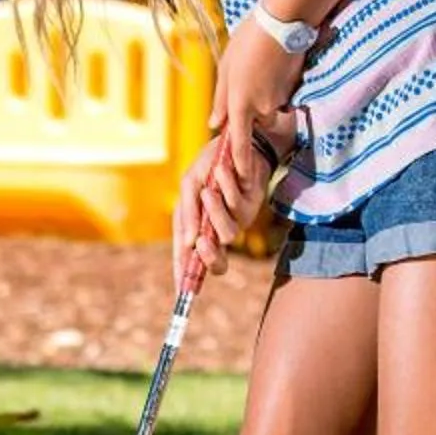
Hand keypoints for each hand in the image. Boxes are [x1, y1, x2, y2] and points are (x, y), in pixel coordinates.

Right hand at [172, 140, 254, 288]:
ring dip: (215, 212)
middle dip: (209, 256)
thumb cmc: (208, 163)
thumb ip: (186, 213)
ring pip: (228, 234)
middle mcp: (219, 230)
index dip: (187, 279)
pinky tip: (222, 171)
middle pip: (218, 263)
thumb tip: (187, 243)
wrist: (237, 139)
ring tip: (207, 191)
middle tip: (200, 243)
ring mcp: (237, 219)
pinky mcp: (253, 204)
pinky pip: (238, 205)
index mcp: (199, 229)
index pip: (193, 262)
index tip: (182, 295)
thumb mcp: (189, 184)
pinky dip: (226, 188)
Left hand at [209, 13, 301, 206]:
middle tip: (250, 88)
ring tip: (261, 70)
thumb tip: (215, 124)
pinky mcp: (293, 90)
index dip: (239, 163)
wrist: (283, 21)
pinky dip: (276, 89)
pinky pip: (281, 99)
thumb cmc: (248, 42)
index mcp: (239, 103)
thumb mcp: (226, 69)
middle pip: (256, 125)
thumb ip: (221, 100)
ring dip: (264, 99)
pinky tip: (272, 68)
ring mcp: (279, 100)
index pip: (239, 143)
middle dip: (253, 117)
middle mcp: (260, 107)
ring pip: (269, 112)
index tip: (240, 177)